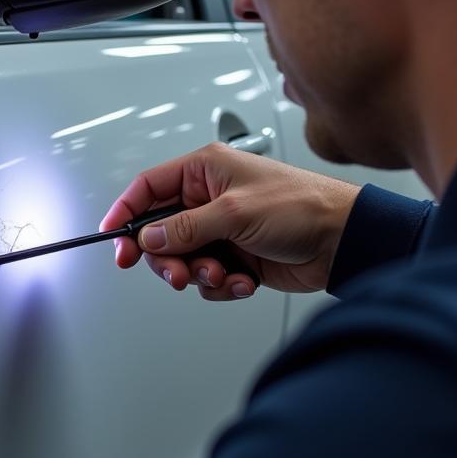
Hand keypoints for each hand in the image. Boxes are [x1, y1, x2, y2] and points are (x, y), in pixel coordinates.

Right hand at [100, 142, 360, 300]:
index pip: (148, 189)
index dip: (125, 213)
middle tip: (178, 273)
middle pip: (160, 233)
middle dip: (167, 258)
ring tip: (223, 275)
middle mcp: (209, 198)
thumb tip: (148, 238)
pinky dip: (223, 285)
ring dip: (199, 274)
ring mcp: (222, 229)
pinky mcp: (235, 256)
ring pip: (183, 259)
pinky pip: (208, 278)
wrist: (344, 241)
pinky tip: (245, 280)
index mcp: (204, 171)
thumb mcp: (235, 213)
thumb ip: (185, 227)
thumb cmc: (303, 206)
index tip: (112, 238)